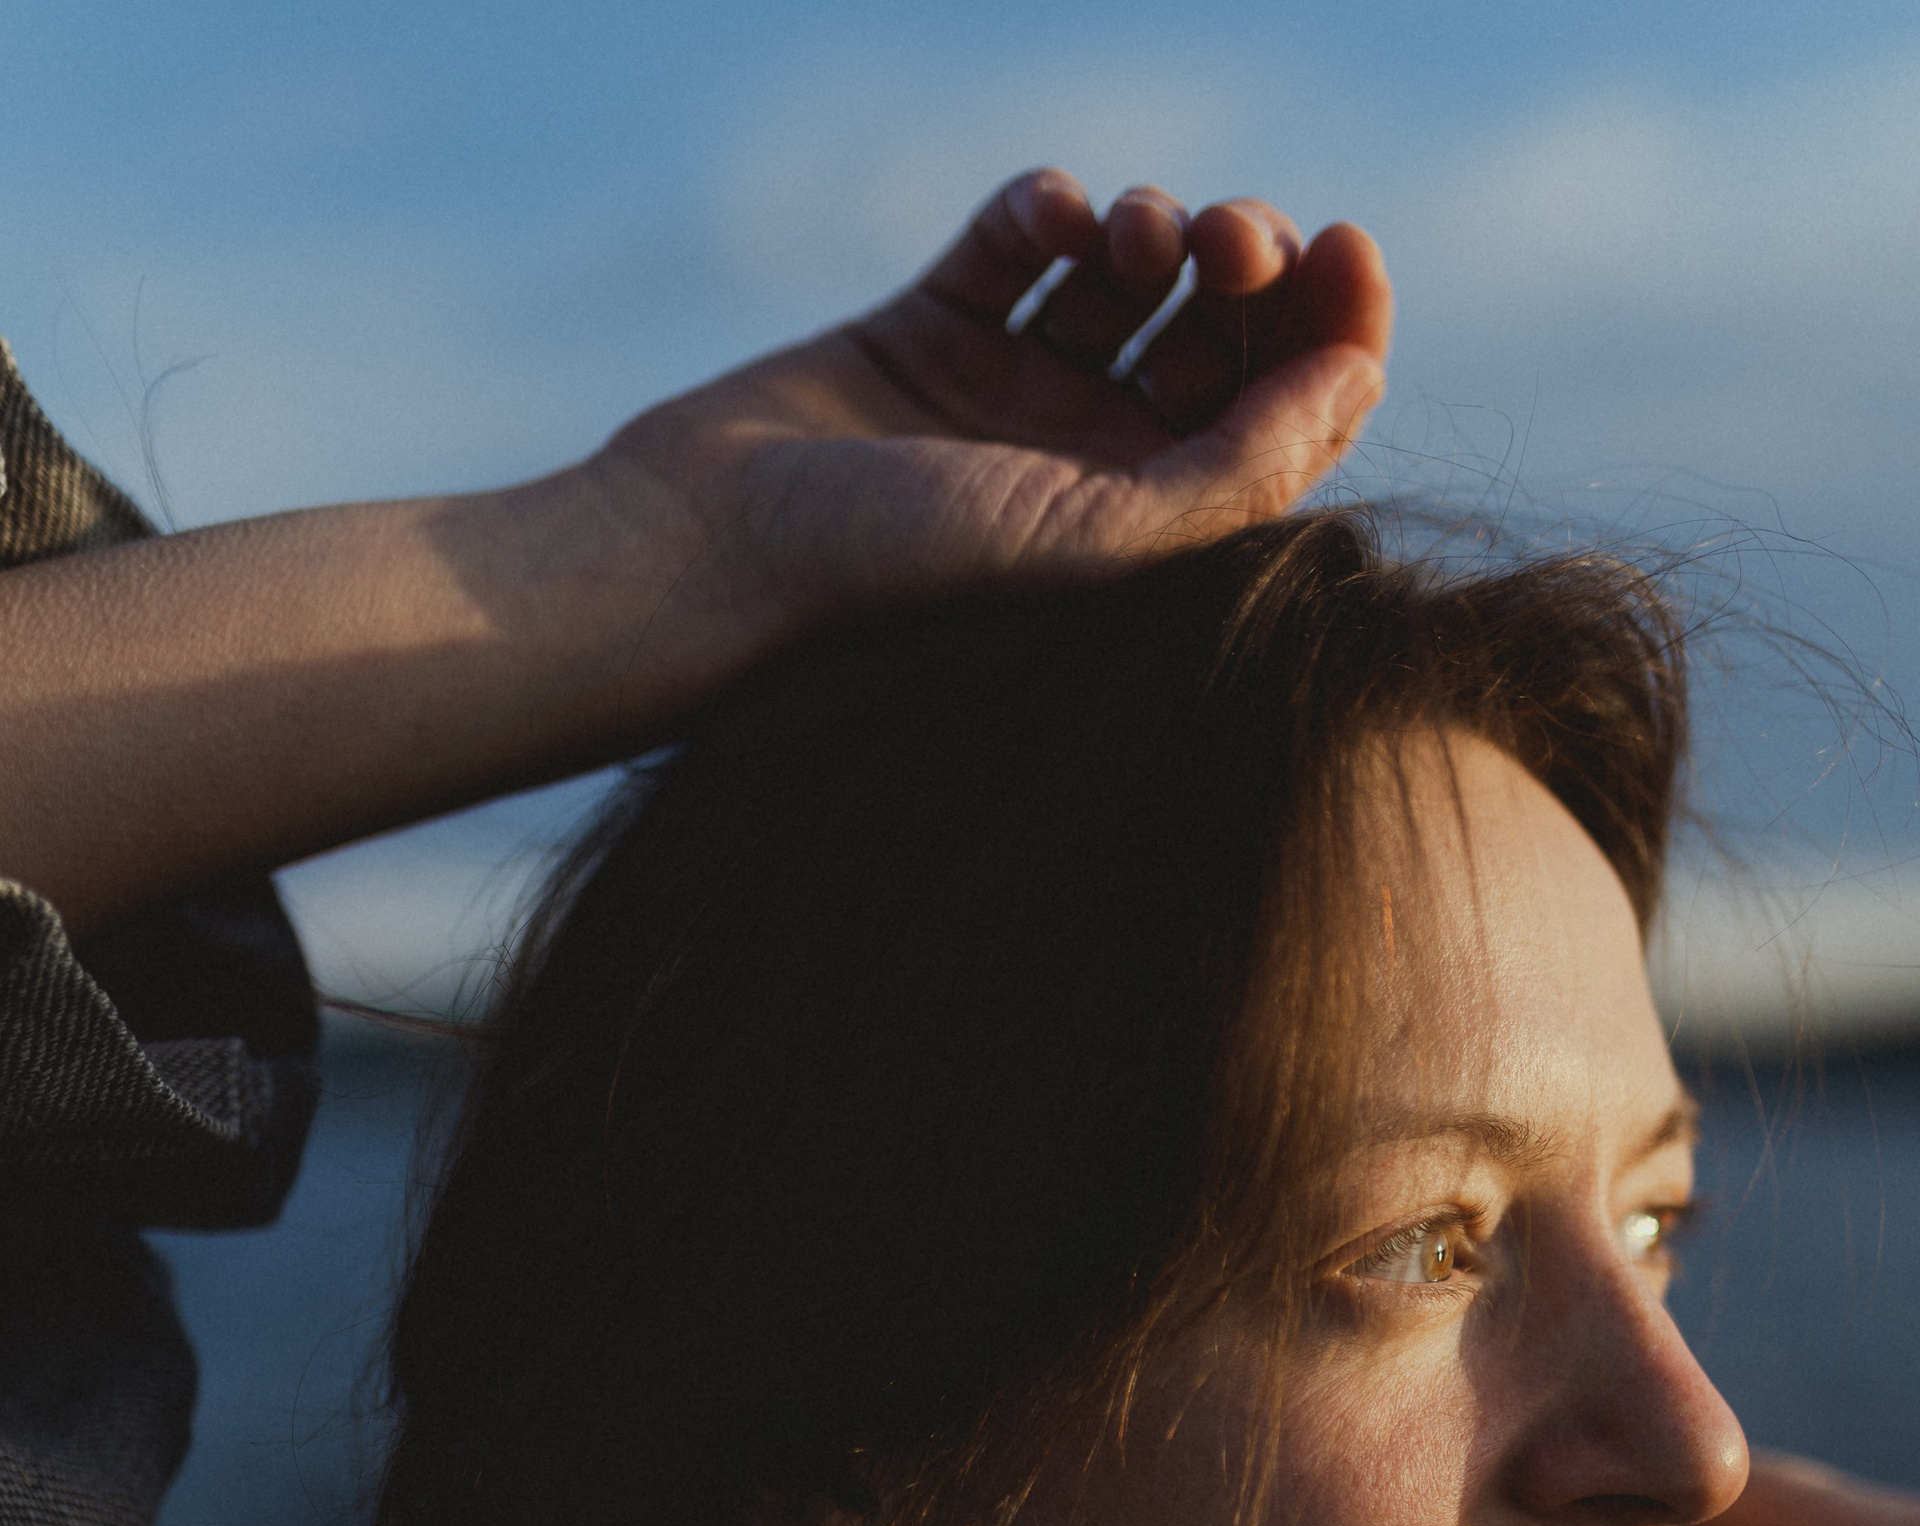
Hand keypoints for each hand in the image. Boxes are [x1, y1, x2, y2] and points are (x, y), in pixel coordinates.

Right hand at [587, 170, 1391, 702]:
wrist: (713, 553)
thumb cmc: (904, 578)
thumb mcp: (1100, 543)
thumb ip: (1241, 470)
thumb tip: (1361, 380)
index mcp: (1151, 533)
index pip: (1290, 419)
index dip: (1338, 325)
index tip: (1348, 248)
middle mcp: (1093, 463)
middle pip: (1225, 334)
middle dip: (1250, 261)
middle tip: (1234, 243)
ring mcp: (1013, 391)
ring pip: (1135, 272)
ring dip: (1157, 222)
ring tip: (1126, 234)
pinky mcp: (932, 326)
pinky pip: (1021, 234)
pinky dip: (1048, 205)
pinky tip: (1045, 220)